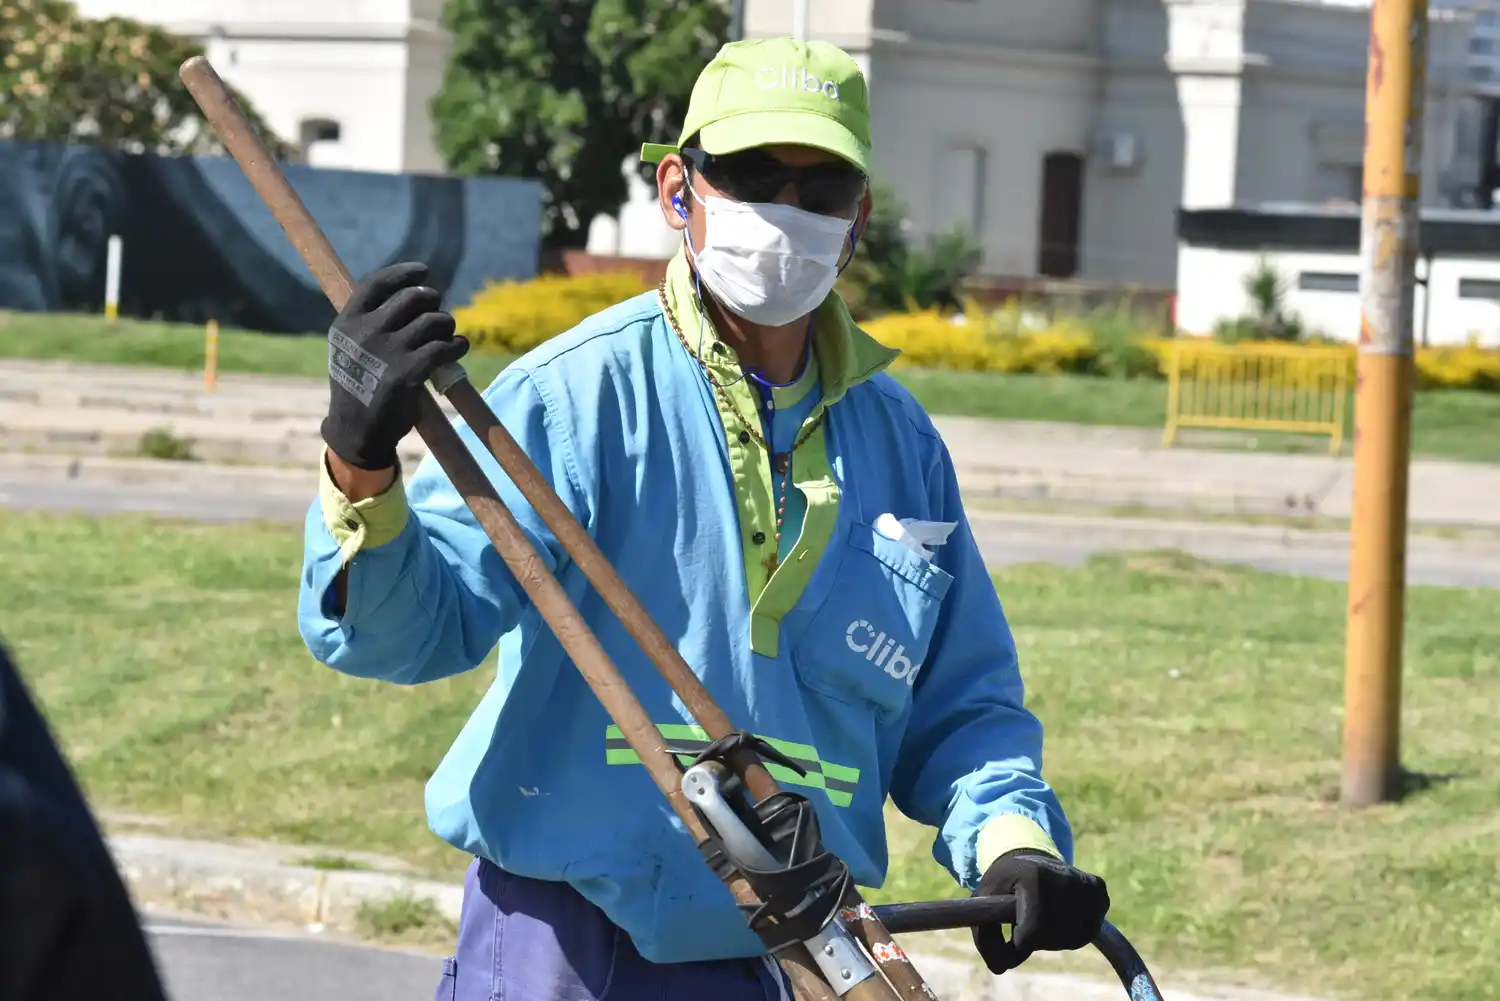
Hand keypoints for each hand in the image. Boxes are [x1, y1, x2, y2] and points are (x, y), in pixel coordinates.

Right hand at [321, 262, 468, 471]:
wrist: (356, 429)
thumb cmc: (359, 384)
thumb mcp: (349, 347)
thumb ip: (370, 320)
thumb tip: (411, 293)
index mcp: (347, 321)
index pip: (378, 283)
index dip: (404, 273)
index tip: (424, 271)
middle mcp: (365, 332)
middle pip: (413, 297)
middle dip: (433, 302)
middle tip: (438, 315)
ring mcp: (386, 352)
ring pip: (434, 321)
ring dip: (447, 325)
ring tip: (447, 335)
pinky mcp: (407, 373)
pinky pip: (444, 348)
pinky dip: (458, 345)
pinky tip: (460, 347)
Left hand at [971, 849, 1109, 974]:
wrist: (1029, 860)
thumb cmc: (1004, 885)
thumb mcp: (983, 903)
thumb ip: (984, 937)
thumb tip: (1000, 968)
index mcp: (1034, 877)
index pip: (1030, 936)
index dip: (1018, 940)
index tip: (1012, 928)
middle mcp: (1065, 878)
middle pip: (1051, 940)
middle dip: (1035, 938)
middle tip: (1027, 917)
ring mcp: (1086, 885)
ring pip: (1071, 940)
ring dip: (1053, 937)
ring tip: (1042, 913)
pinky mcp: (1099, 891)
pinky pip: (1086, 933)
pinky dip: (1071, 931)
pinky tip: (1060, 911)